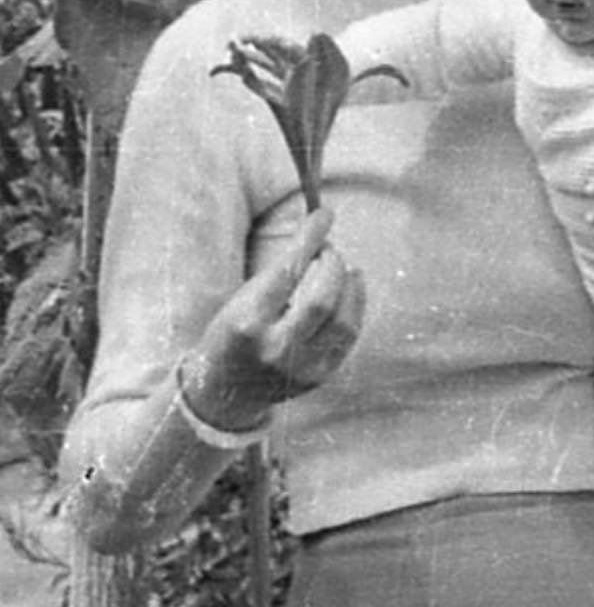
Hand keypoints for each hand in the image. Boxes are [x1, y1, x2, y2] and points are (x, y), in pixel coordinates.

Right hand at [180, 208, 364, 431]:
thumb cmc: (233, 332)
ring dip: (351, 286)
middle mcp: (276, 348)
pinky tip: (352, 290)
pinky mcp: (320, 377)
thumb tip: (320, 234)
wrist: (224, 391)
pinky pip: (348, 337)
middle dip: (333, 265)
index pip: (288, 271)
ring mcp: (301, 368)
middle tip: (329, 250)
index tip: (324, 214)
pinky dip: (355, 308)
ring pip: (344, 321)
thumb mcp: (242, 300)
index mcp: (249, 322)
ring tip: (345, 269)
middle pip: (323, 300)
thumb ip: (281, 274)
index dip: (310, 238)